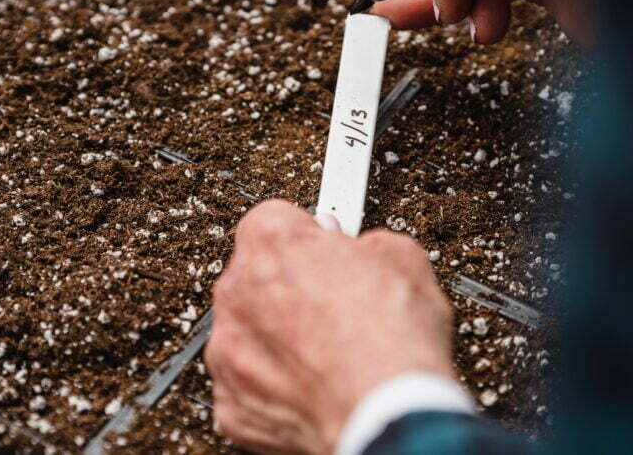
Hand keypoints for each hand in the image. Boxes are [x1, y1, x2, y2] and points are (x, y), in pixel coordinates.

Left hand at [206, 200, 455, 453]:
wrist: (387, 413)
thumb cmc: (392, 339)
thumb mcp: (403, 257)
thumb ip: (367, 243)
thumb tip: (368, 251)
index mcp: (270, 242)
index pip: (276, 219)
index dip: (311, 237)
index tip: (330, 250)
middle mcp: (237, 292)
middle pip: (258, 276)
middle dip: (293, 287)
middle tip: (339, 304)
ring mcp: (229, 351)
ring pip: (250, 332)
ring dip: (281, 337)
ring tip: (333, 352)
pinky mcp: (232, 402)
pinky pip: (250, 381)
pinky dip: (278, 384)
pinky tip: (318, 384)